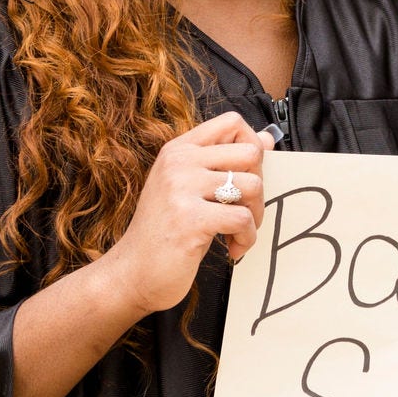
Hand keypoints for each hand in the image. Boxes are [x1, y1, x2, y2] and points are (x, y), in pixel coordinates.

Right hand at [102, 112, 269, 317]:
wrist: (131, 273)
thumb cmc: (164, 232)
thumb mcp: (189, 188)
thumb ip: (223, 163)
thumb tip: (266, 139)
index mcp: (178, 150)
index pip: (231, 122)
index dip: (253, 145)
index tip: (247, 175)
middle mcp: (178, 163)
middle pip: (250, 152)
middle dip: (259, 185)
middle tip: (245, 210)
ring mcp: (182, 189)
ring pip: (253, 185)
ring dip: (255, 216)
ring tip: (237, 232)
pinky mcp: (190, 219)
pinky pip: (243, 219)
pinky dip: (247, 239)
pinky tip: (232, 248)